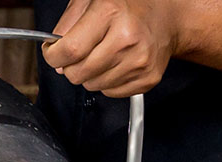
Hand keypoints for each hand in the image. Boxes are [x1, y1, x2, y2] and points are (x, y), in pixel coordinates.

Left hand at [40, 0, 182, 96]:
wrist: (168, 16)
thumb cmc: (130, 5)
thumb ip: (68, 23)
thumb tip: (56, 58)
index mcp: (112, 12)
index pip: (69, 50)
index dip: (54, 56)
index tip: (53, 53)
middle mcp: (127, 38)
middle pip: (78, 74)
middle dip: (72, 66)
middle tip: (82, 52)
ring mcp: (139, 61)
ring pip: (92, 86)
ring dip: (90, 74)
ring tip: (104, 53)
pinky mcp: (146, 79)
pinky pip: (110, 93)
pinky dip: (107, 81)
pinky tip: (117, 62)